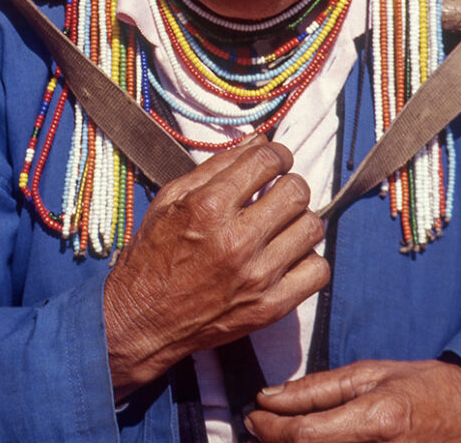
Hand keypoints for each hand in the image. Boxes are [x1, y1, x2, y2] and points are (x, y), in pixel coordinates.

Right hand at [104, 136, 327, 397]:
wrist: (142, 320)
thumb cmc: (152, 254)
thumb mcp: (171, 198)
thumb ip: (218, 165)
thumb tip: (260, 140)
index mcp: (209, 207)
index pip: (267, 161)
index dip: (277, 154)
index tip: (276, 160)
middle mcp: (237, 240)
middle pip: (297, 191)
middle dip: (289, 183)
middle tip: (277, 191)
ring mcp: (257, 277)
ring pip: (312, 228)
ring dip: (299, 220)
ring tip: (281, 225)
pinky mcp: (270, 307)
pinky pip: (317, 271)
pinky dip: (308, 260)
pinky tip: (287, 256)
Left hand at [245, 359, 460, 441]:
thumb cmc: (423, 387)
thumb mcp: (370, 374)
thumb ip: (318, 389)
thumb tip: (270, 397)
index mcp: (376, 421)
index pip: (305, 435)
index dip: (270, 429)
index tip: (252, 415)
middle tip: (260, 425)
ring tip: (280, 434)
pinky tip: (309, 442)